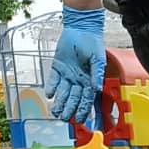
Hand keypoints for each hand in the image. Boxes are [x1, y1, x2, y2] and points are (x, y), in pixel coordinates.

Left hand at [48, 6, 106, 126]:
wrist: (81, 28)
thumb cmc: (92, 43)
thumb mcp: (98, 59)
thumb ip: (97, 74)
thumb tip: (96, 88)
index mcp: (89, 80)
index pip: (86, 99)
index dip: (83, 110)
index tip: (80, 120)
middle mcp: (78, 79)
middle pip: (73, 98)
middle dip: (69, 109)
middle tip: (65, 119)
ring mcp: (67, 74)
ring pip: (62, 92)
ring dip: (60, 102)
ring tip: (56, 112)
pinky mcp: (58, 66)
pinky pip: (54, 80)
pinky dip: (52, 87)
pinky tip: (50, 95)